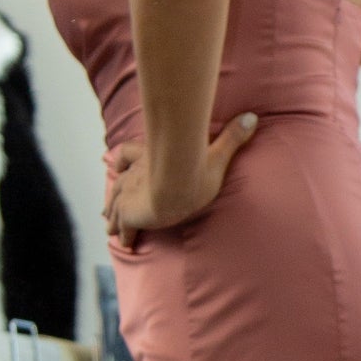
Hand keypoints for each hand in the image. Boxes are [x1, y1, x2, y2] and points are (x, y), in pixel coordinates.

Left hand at [103, 112, 257, 238]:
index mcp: (148, 159)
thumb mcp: (217, 154)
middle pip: (116, 185)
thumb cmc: (194, 169)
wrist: (177, 185)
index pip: (127, 156)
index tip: (118, 167)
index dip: (123, 162)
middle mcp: (133, 176)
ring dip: (112, 216)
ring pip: (114, 207)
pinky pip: (122, 228)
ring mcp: (127, 195)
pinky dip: (122, 235)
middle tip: (108, 207)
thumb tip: (252, 117)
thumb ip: (232, 137)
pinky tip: (123, 243)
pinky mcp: (128, 214)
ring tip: (109, 228)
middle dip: (114, 196)